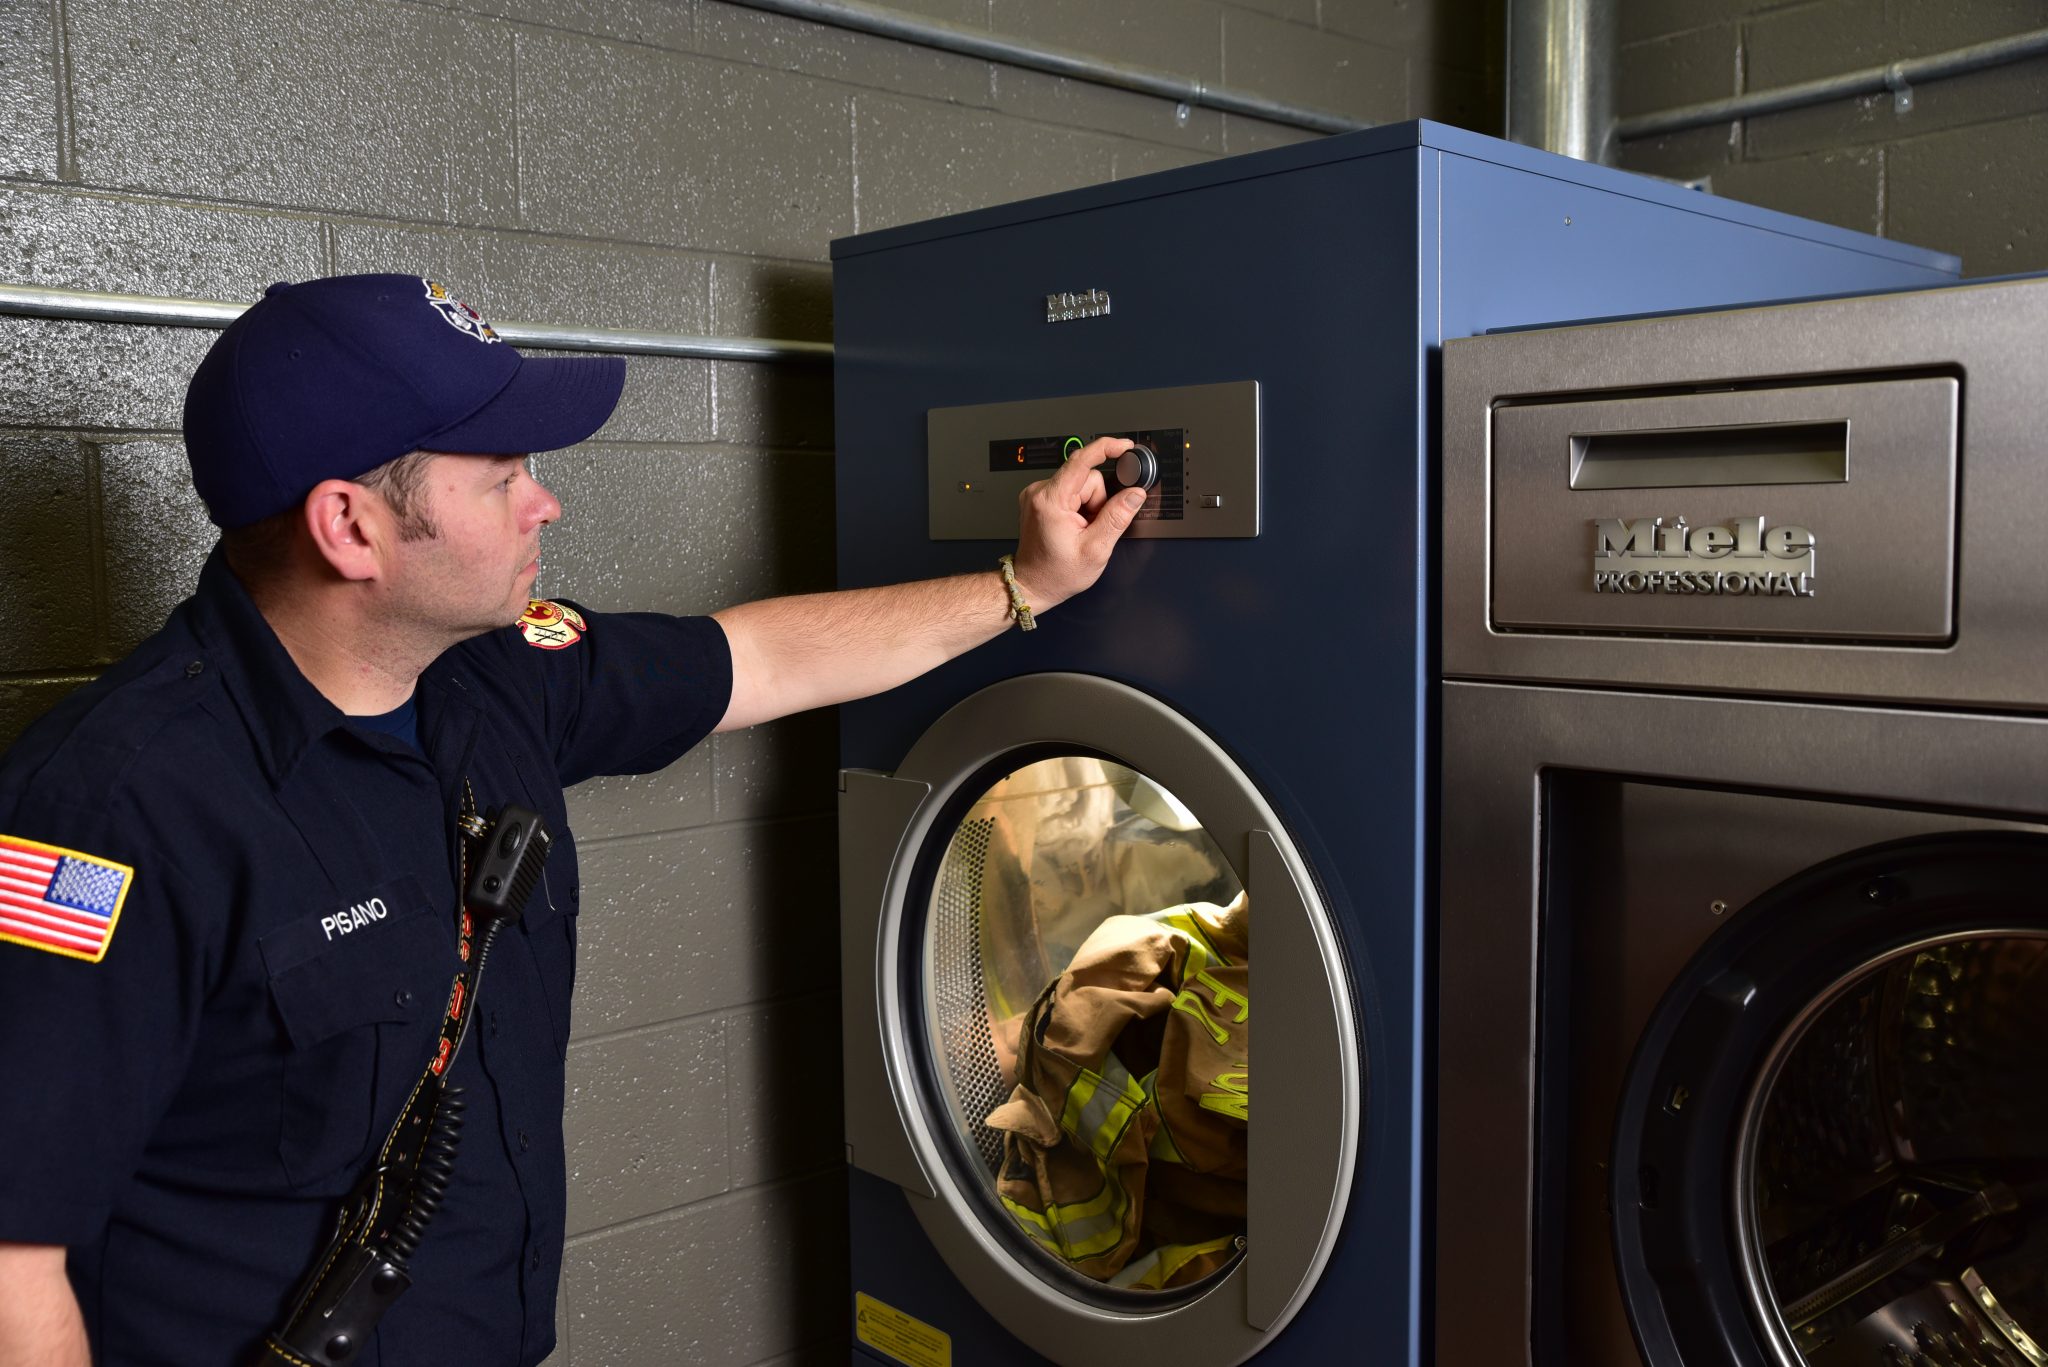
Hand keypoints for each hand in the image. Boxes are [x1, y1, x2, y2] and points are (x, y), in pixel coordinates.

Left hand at [1009, 435, 1146, 612]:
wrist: (1033, 584)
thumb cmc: (1056, 573)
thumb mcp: (1095, 550)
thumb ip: (1117, 517)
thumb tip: (1135, 494)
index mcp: (1051, 501)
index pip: (1081, 461)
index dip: (1106, 449)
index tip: (1124, 446)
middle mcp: (1039, 492)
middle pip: (1087, 477)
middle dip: (1098, 501)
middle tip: (1092, 527)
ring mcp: (1037, 494)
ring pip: (1081, 485)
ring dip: (1089, 506)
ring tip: (1081, 530)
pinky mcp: (1039, 498)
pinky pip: (1071, 492)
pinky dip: (1079, 507)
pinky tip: (1073, 525)